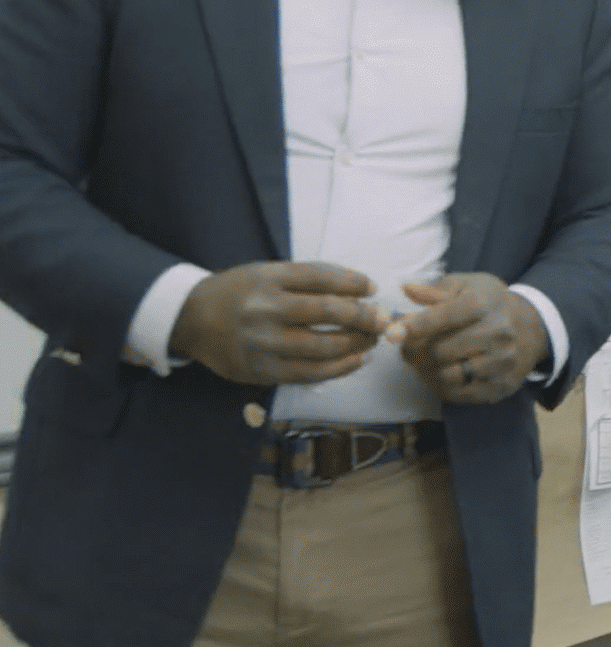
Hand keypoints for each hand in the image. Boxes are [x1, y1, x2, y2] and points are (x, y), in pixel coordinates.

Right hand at [172, 261, 387, 385]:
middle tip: (383, 318)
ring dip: (357, 345)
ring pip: (323, 347)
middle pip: (327, 312)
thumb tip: (361, 289)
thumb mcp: (266, 273)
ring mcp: (262, 343)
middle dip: (363, 316)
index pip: (320, 277)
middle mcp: (264, 309)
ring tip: (372, 340)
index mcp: (267, 278)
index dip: (352, 282)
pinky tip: (356, 360)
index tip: (373, 287)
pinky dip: (340, 368)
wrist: (191, 320)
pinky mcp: (260, 371)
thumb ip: (307, 280)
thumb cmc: (240, 293)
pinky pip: (310, 374)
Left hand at [385, 273, 548, 404]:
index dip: (414, 326)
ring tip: (421, 362)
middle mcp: (497, 333)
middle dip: (416, 352)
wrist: (531, 328)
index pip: (444, 316)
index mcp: (484, 304)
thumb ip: (435, 288)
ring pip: (448, 376)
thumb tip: (406, 288)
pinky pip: (460, 395)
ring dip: (426, 372)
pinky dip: (441, 387)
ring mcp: (501, 362)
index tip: (391, 333)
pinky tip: (438, 373)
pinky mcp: (501, 386)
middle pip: (441, 351)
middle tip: (408, 349)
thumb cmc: (489, 303)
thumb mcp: (467, 285)